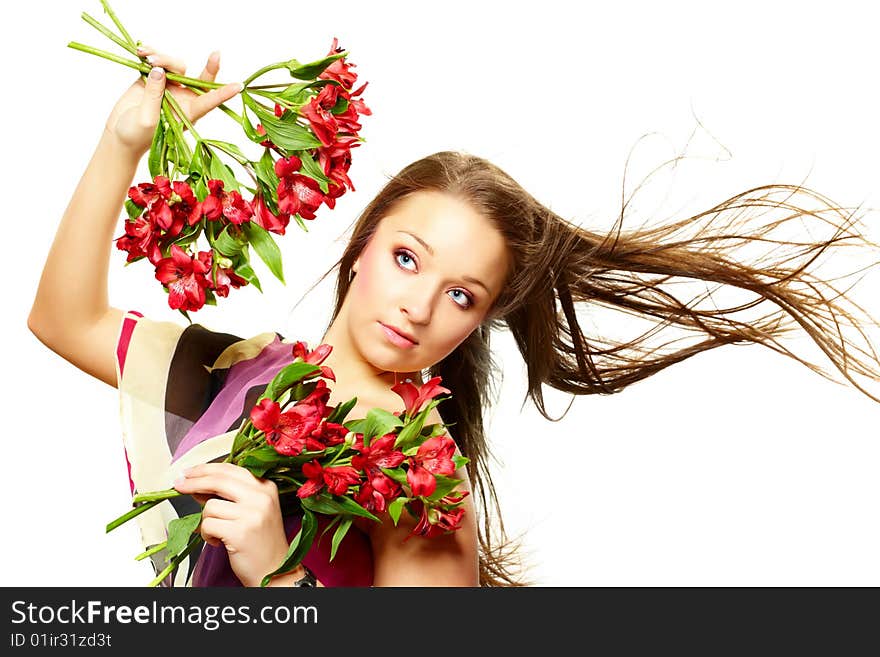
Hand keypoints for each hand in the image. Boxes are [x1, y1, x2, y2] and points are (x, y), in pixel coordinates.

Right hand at [104, 45, 241, 156]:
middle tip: (217, 54)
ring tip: (146, 57)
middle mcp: (183, 98)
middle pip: (200, 79)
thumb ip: (154, 95)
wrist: (120, 135)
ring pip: (175, 65)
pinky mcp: (152, 77)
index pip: (209, 101)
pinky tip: (140, 52)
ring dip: (163, 57)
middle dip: (210, 67)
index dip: (223, 93)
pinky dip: (150, 53)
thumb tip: (159, 70)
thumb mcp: (147, 120)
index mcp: (188, 113)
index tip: (239, 87)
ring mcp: (169, 86)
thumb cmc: (137, 136)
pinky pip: (157, 60)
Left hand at [173, 462, 290, 586]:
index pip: (230, 469)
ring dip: (205, 521)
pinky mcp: (240, 532)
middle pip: (218, 480)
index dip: (205, 469)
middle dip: (193, 482)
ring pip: (210, 506)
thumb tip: (197, 486)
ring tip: (217, 532)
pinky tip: (217, 541)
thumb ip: (228, 496)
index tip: (188, 472)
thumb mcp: (251, 511)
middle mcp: (261, 497)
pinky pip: (207, 525)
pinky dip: (206, 535)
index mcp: (266, 487)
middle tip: (178, 485)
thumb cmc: (261, 542)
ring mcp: (252, 514)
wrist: (274, 570)